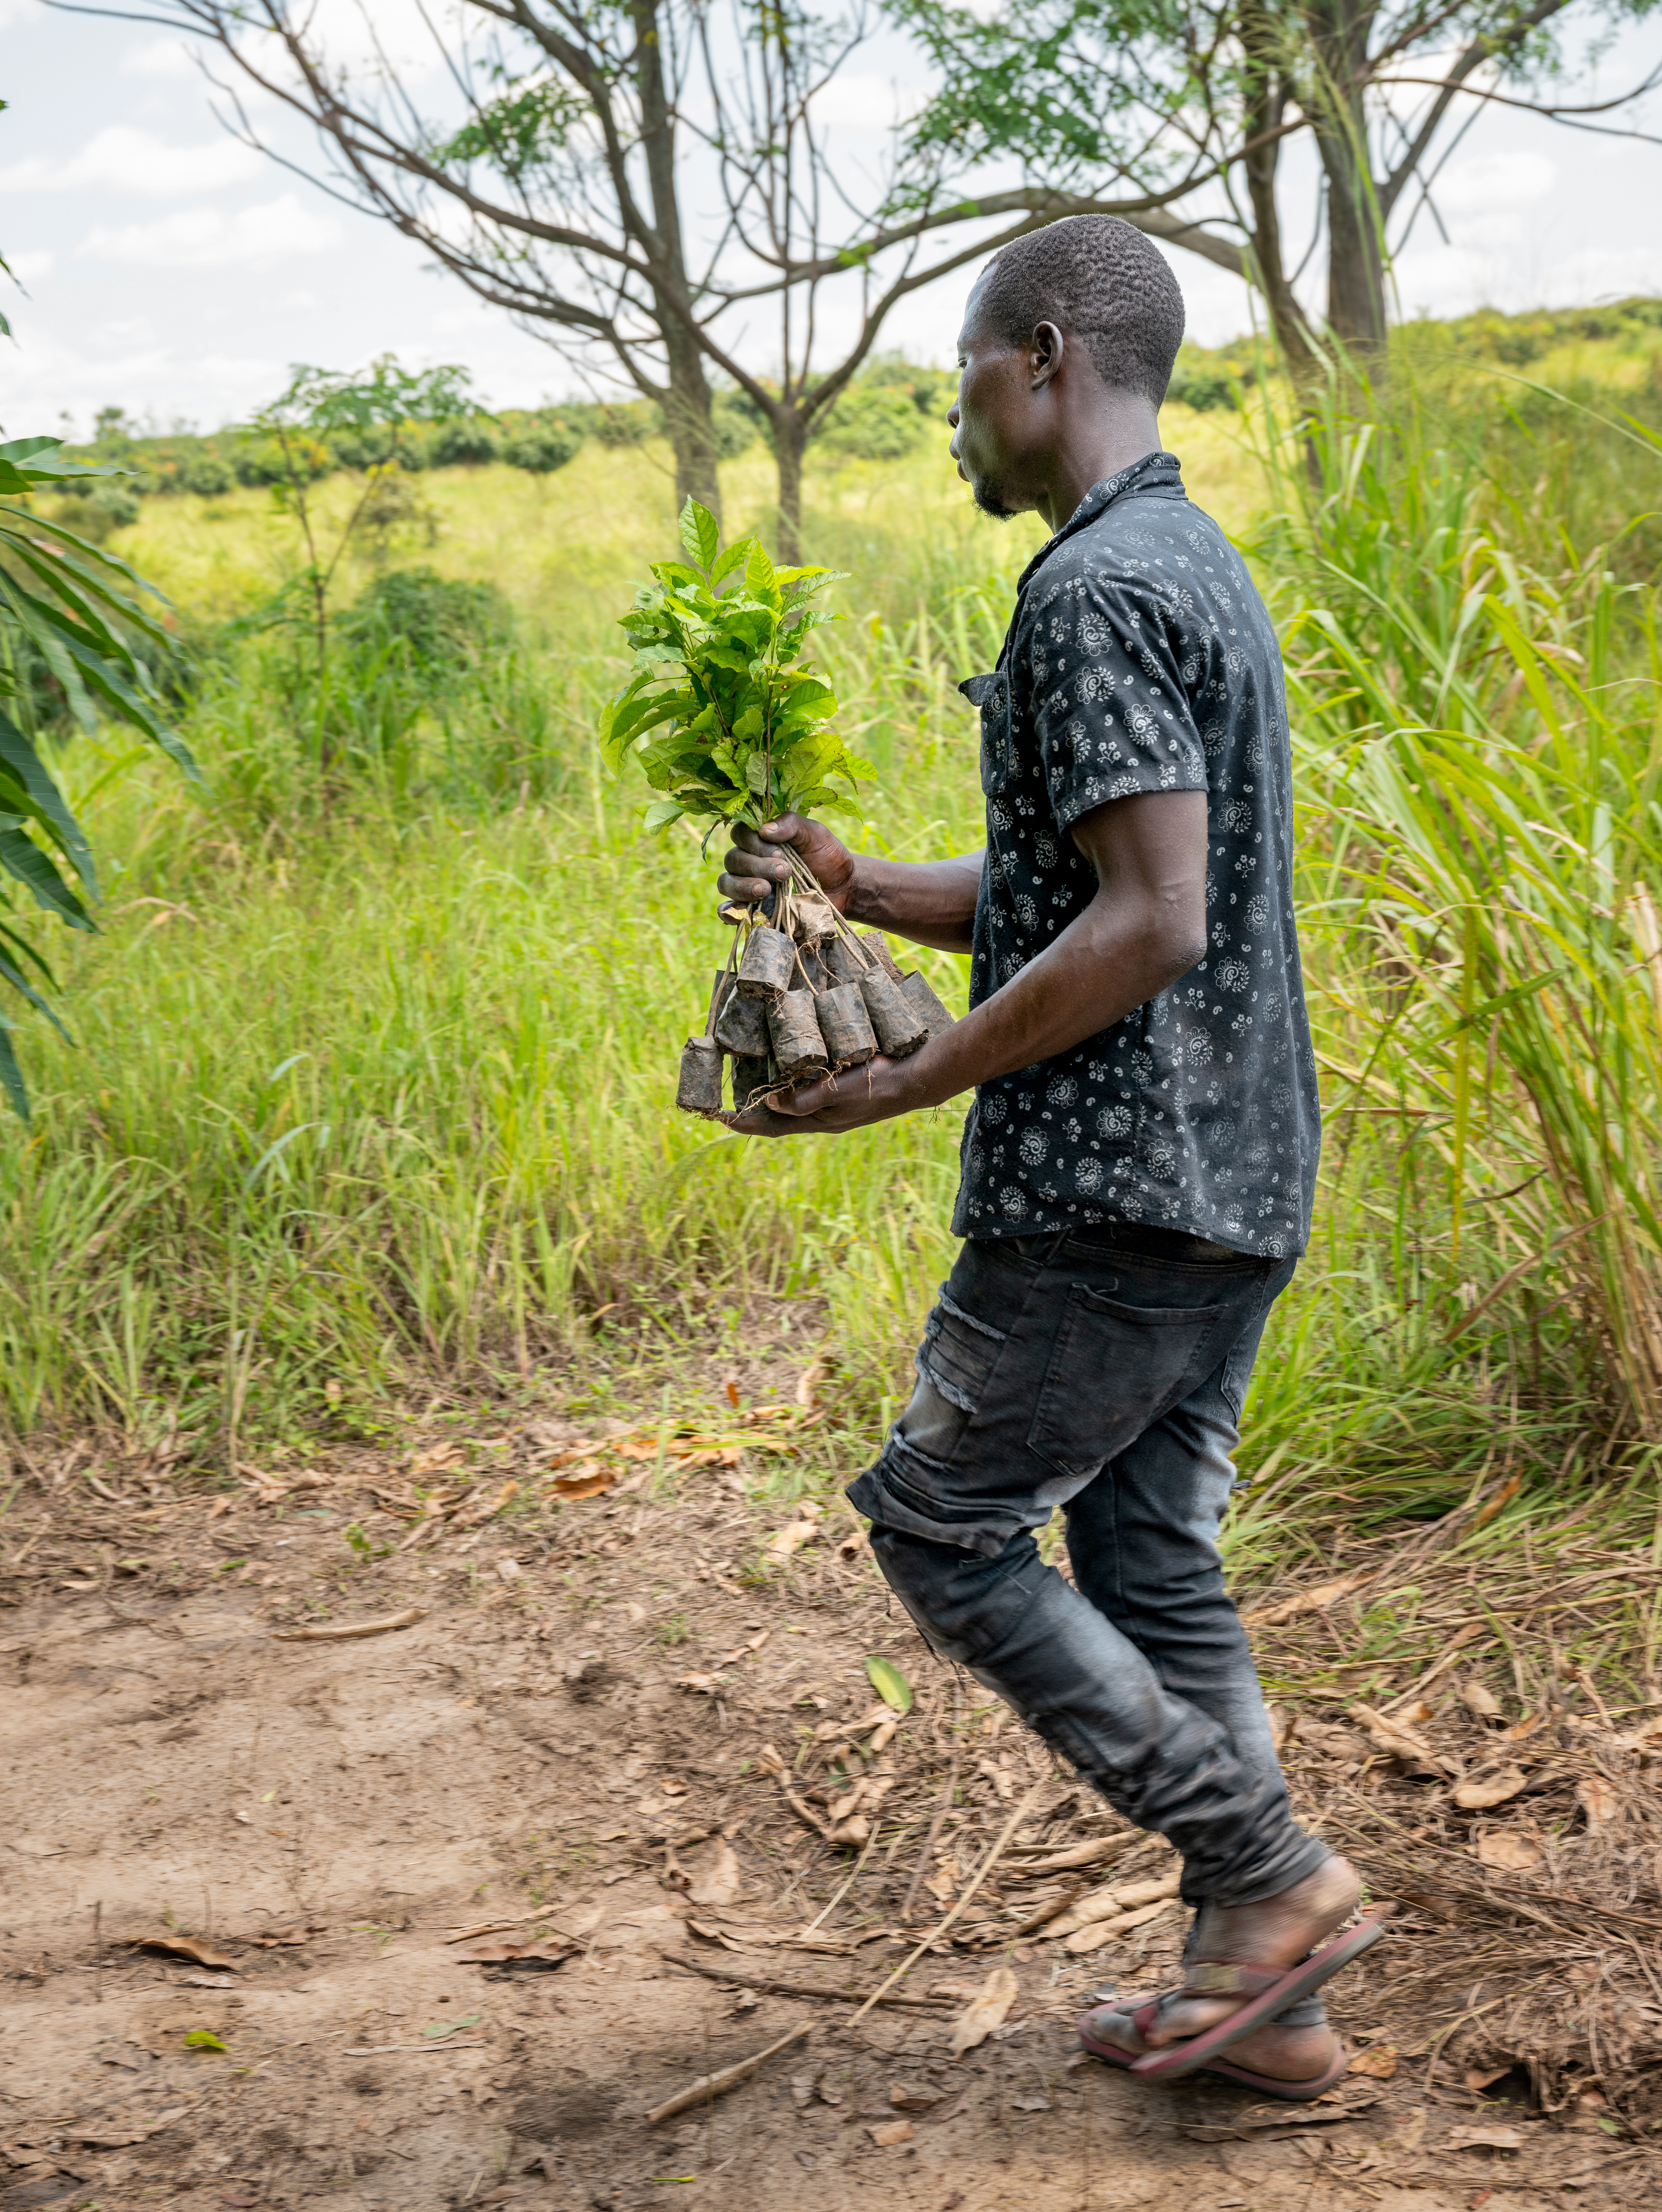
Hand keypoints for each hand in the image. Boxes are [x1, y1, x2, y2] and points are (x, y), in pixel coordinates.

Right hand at [716, 812, 856, 913]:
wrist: (843, 888)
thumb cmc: (827, 856)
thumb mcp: (814, 833)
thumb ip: (791, 824)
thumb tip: (764, 829)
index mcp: (760, 838)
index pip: (739, 834)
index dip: (754, 843)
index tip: (780, 852)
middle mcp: (749, 860)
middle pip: (733, 859)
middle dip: (756, 866)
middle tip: (784, 872)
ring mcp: (747, 885)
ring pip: (726, 883)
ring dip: (743, 886)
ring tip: (766, 890)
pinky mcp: (752, 909)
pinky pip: (728, 910)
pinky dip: (729, 911)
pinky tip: (742, 911)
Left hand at [726, 1051, 934, 1137]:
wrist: (912, 1082)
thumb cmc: (874, 1085)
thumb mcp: (835, 1093)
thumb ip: (803, 1100)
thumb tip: (769, 1101)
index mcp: (817, 1122)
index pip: (771, 1127)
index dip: (745, 1124)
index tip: (720, 1117)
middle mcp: (821, 1118)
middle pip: (777, 1121)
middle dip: (752, 1115)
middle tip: (728, 1104)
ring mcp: (831, 1109)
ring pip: (791, 1109)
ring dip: (769, 1103)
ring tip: (749, 1090)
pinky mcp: (840, 1095)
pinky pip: (807, 1097)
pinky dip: (790, 1091)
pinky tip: (787, 1078)